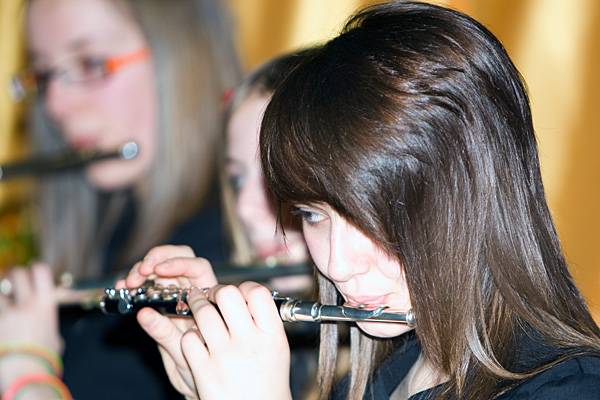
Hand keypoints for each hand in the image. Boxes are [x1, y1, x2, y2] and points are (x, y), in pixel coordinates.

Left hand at [0, 263, 61, 390]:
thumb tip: (46, 329)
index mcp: (46, 305)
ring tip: (6, 301)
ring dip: (3, 295)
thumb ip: (48, 326)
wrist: (26, 373)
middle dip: (16, 276)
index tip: (34, 272)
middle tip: (16, 283)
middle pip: (18, 274)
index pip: (41, 271)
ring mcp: (7, 313)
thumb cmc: (45, 359)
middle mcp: (26, 304)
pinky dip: (0, 311)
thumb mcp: (54, 338)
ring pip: (0, 291)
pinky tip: (4, 319)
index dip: (36, 268)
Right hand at [117, 245, 218, 397]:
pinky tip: (122, 288)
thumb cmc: (198, 367)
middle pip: (178, 259)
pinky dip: (132, 283)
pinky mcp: (158, 302)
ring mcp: (175, 295)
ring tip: (127, 283)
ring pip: (159, 269)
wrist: (196, 381)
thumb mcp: (182, 353)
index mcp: (207, 299)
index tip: (158, 271)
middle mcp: (192, 293)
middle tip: (139, 273)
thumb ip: (165, 334)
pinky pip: (147, 285)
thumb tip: (143, 314)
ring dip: (141, 270)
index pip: (198, 267)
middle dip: (156, 260)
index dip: (179, 264)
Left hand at [181, 282, 290, 399]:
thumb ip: (264, 320)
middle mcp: (249, 343)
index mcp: (272, 334)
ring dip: (196, 305)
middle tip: (211, 295)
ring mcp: (225, 356)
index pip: (257, 292)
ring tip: (195, 305)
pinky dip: (189, 336)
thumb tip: (247, 292)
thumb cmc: (267, 381)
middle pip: (227, 294)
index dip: (244, 287)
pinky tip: (195, 339)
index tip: (238, 292)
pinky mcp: (204, 371)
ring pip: (203, 312)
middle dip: (214, 291)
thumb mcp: (277, 347)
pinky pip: (188, 338)